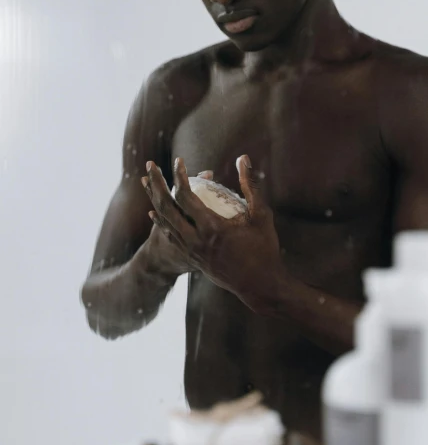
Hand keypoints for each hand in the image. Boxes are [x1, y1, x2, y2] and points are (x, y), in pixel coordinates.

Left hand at [141, 156, 283, 313]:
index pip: (186, 197)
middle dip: (156, 184)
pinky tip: (154, 212)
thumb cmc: (264, 249)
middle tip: (151, 165)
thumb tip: (243, 158)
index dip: (179, 176)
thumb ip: (251, 185)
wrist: (259, 285)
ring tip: (146, 182)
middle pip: (166, 207)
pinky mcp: (192, 258)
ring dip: (153, 200)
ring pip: (164, 222)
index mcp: (212, 228)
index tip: (178, 160)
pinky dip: (160, 222)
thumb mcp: (261, 215)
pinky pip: (170, 236)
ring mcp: (191, 251)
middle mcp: (196, 240)